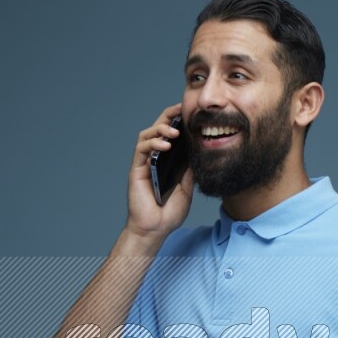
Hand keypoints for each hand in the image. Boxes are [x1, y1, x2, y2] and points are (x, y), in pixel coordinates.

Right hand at [125, 103, 194, 241]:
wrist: (155, 229)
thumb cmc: (168, 213)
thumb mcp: (187, 188)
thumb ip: (190, 171)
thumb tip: (200, 151)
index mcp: (167, 162)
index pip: (172, 135)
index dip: (178, 121)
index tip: (191, 112)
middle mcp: (154, 159)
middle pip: (158, 129)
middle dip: (169, 116)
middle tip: (180, 108)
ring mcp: (144, 163)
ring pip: (147, 135)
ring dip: (160, 128)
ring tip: (174, 132)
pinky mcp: (136, 169)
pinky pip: (142, 149)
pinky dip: (153, 143)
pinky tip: (165, 145)